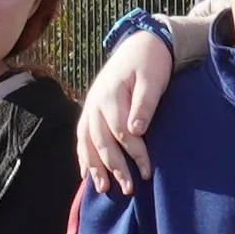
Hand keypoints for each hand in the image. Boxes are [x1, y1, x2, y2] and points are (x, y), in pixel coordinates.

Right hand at [73, 23, 179, 195]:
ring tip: (101, 188)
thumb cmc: (150, 63)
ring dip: (93, 166)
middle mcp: (95, 103)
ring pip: (87, 141)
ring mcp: (90, 107)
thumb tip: (136, 131)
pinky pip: (82, 136)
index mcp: (110, 95)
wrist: (140, 44)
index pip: (122, 132)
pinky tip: (85, 173)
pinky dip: (82, 155)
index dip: (135, 154)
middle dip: (114, 167)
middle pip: (102, 141)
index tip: (147, 172)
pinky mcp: (91, 110)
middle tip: (127, 189)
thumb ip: (144, 105)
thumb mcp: (152, 80)